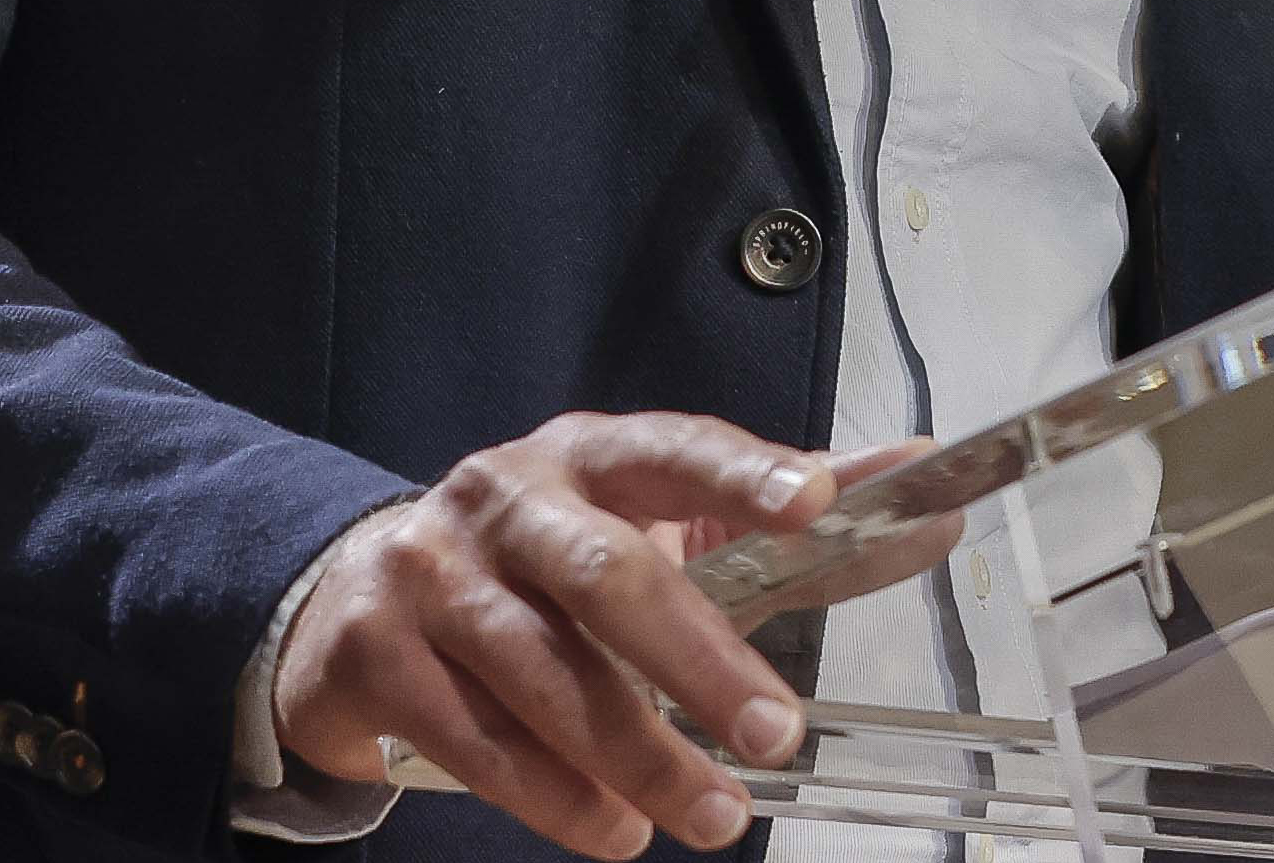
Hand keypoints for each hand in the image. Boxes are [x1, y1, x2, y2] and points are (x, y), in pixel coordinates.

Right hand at [273, 412, 932, 857]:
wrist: (355, 604)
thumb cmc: (542, 566)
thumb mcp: (647, 527)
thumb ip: (773, 524)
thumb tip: (919, 488)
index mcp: (586, 453)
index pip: (672, 448)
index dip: (741, 471)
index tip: (814, 502)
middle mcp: (506, 495)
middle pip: (608, 574)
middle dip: (698, 661)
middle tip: (777, 735)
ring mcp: (433, 568)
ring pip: (544, 669)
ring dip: (636, 755)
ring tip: (710, 818)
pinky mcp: (380, 651)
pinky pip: (475, 737)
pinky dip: (553, 796)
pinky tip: (612, 830)